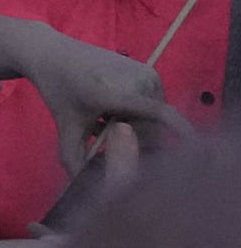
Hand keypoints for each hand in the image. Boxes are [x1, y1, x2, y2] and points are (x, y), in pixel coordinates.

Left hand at [18, 22, 190, 173]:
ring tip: (106, 121)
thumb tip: (91, 194)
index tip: (194, 159)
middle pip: (151, 128)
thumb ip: (75, 161)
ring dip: (136, 129)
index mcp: (113, 91)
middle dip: (134, 142)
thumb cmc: (58, 92)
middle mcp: (137, 80)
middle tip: (105, 137)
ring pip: (154, 120)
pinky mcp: (151, 72)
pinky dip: (139, 116)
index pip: (159, 115)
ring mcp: (147, 74)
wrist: (53, 53)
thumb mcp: (65, 128)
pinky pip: (153, 106)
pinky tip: (113, 110)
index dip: (181, 135)